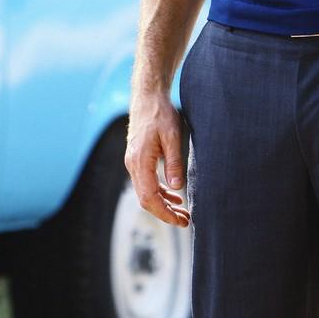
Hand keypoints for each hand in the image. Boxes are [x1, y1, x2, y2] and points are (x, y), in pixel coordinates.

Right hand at [125, 91, 189, 227]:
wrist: (148, 96)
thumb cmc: (161, 113)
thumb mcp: (172, 135)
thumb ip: (174, 161)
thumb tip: (177, 187)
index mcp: (140, 162)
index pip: (149, 198)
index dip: (164, 213)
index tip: (180, 221)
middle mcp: (132, 165)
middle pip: (146, 199)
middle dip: (165, 213)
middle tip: (185, 221)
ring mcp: (133, 162)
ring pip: (146, 192)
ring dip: (163, 204)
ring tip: (183, 212)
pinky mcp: (138, 159)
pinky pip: (147, 182)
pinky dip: (160, 191)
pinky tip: (174, 195)